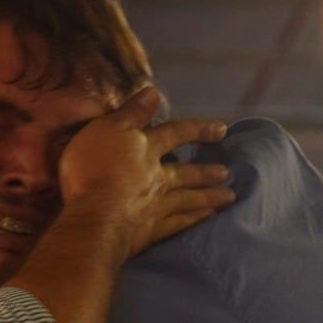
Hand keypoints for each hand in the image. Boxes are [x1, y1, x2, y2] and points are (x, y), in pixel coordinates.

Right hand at [57, 86, 235, 256]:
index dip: (197, 129)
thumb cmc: (93, 170)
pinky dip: (194, 220)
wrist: (94, 218)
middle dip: (206, 171)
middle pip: (186, 173)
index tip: (222, 129)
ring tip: (228, 196)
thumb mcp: (107, 129)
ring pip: (188, 199)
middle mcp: (157, 177)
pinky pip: (179, 224)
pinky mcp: (152, 231)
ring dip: (208, 197)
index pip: (175, 134)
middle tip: (227, 173)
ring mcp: (157, 206)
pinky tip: (206, 219)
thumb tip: (155, 92)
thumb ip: (131, 112)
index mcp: (146, 149)